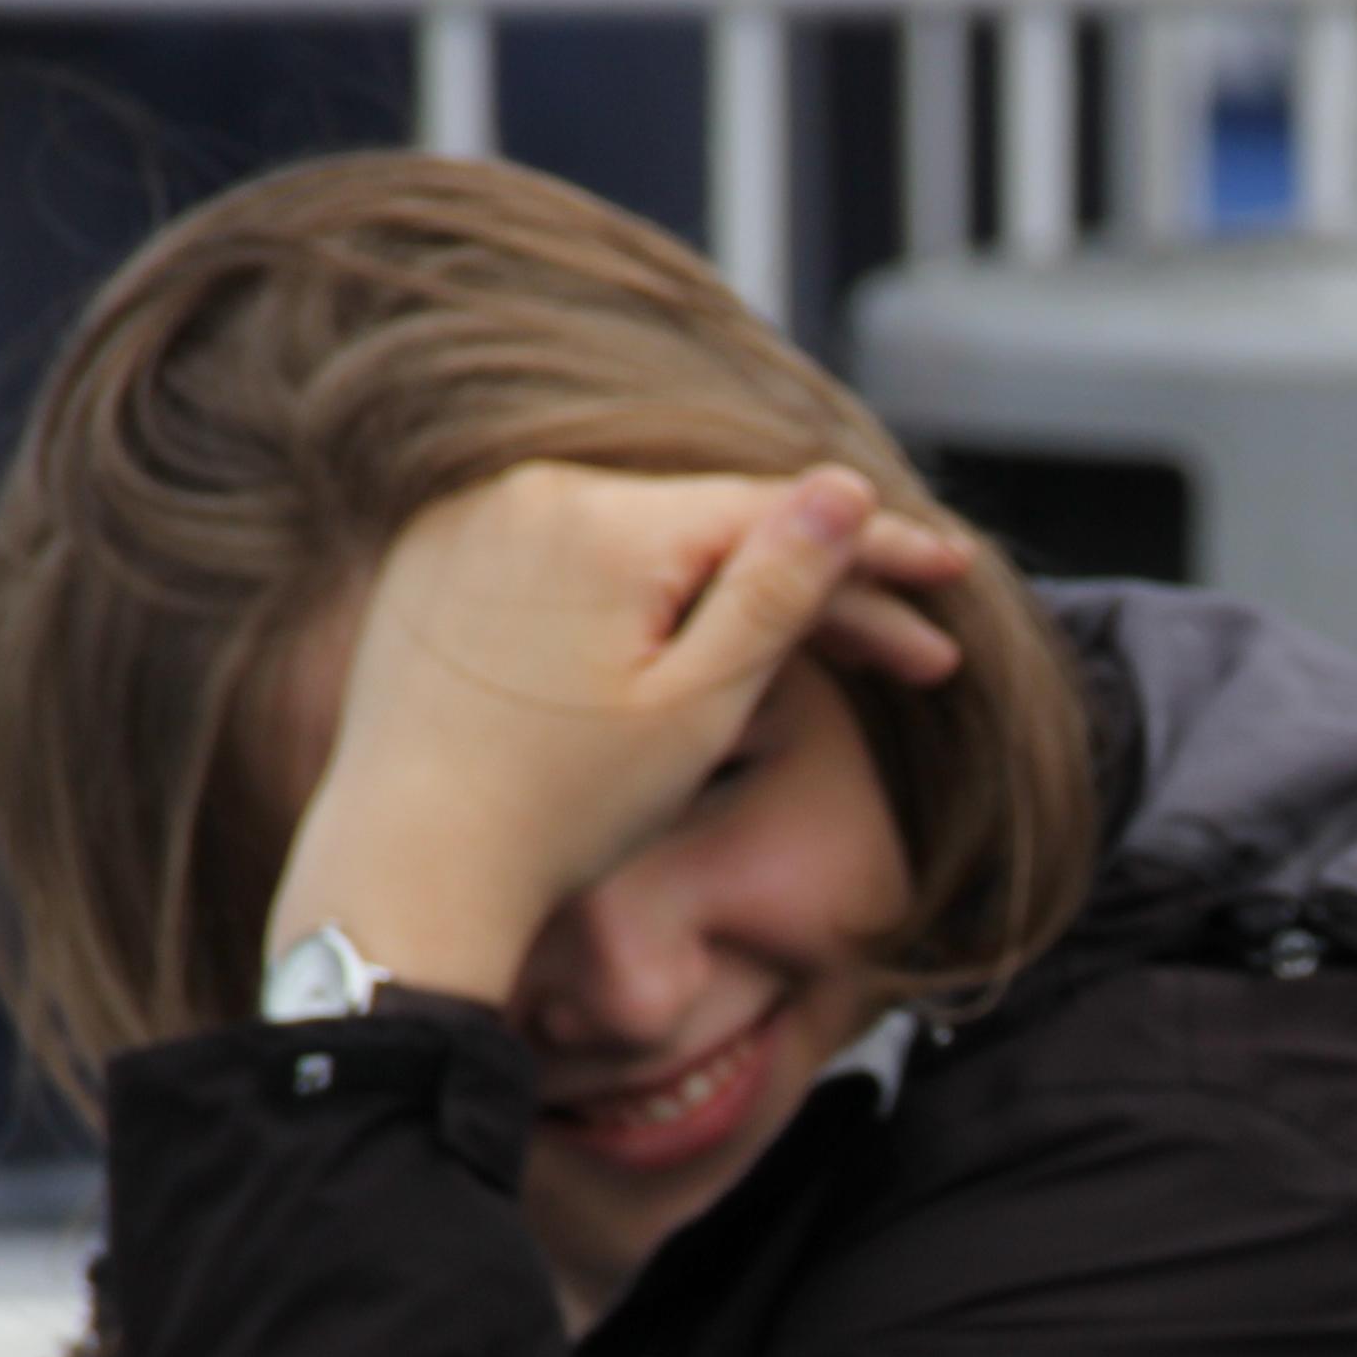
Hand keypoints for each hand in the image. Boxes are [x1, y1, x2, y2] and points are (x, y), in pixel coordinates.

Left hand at [264, 462, 971, 1004]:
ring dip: (730, 590)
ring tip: (820, 659)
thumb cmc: (562, 808)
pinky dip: (639, 594)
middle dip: (815, 584)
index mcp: (601, 519)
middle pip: (708, 525)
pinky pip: (571, 555)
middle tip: (914, 652)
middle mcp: (528, 490)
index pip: (771, 509)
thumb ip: (779, 586)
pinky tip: (693, 645)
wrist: (406, 872)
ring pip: (643, 539)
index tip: (950, 572)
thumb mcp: (699, 704)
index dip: (872, 546)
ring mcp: (472, 518)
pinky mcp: (437, 558)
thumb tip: (846, 484)